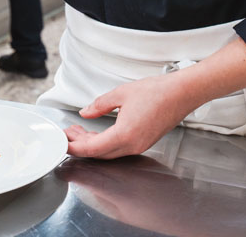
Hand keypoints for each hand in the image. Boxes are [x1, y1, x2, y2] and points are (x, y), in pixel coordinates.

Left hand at [65, 73, 198, 158]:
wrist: (182, 93)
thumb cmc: (158, 92)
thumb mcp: (121, 93)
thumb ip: (99, 104)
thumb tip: (85, 113)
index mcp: (124, 135)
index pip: (92, 148)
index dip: (74, 146)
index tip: (63, 141)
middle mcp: (132, 146)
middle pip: (98, 153)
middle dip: (80, 145)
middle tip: (68, 133)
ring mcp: (139, 146)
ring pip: (108, 152)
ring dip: (92, 143)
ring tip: (79, 130)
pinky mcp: (143, 142)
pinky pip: (118, 148)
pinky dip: (104, 142)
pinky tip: (97, 131)